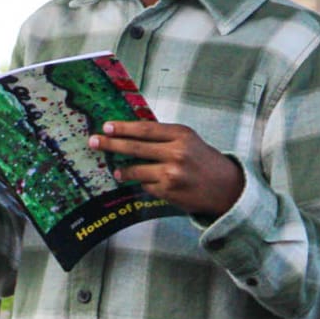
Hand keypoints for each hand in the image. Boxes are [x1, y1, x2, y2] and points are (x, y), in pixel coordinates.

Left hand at [89, 119, 243, 217]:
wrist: (227, 188)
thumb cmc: (204, 160)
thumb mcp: (188, 140)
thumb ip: (163, 136)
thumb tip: (130, 132)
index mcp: (181, 135)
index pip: (144, 129)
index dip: (123, 128)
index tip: (106, 126)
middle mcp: (176, 153)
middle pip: (135, 147)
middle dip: (110, 144)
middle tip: (93, 142)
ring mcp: (171, 174)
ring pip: (135, 170)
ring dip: (123, 171)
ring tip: (117, 171)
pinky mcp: (169, 192)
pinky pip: (145, 186)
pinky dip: (144, 184)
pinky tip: (149, 183)